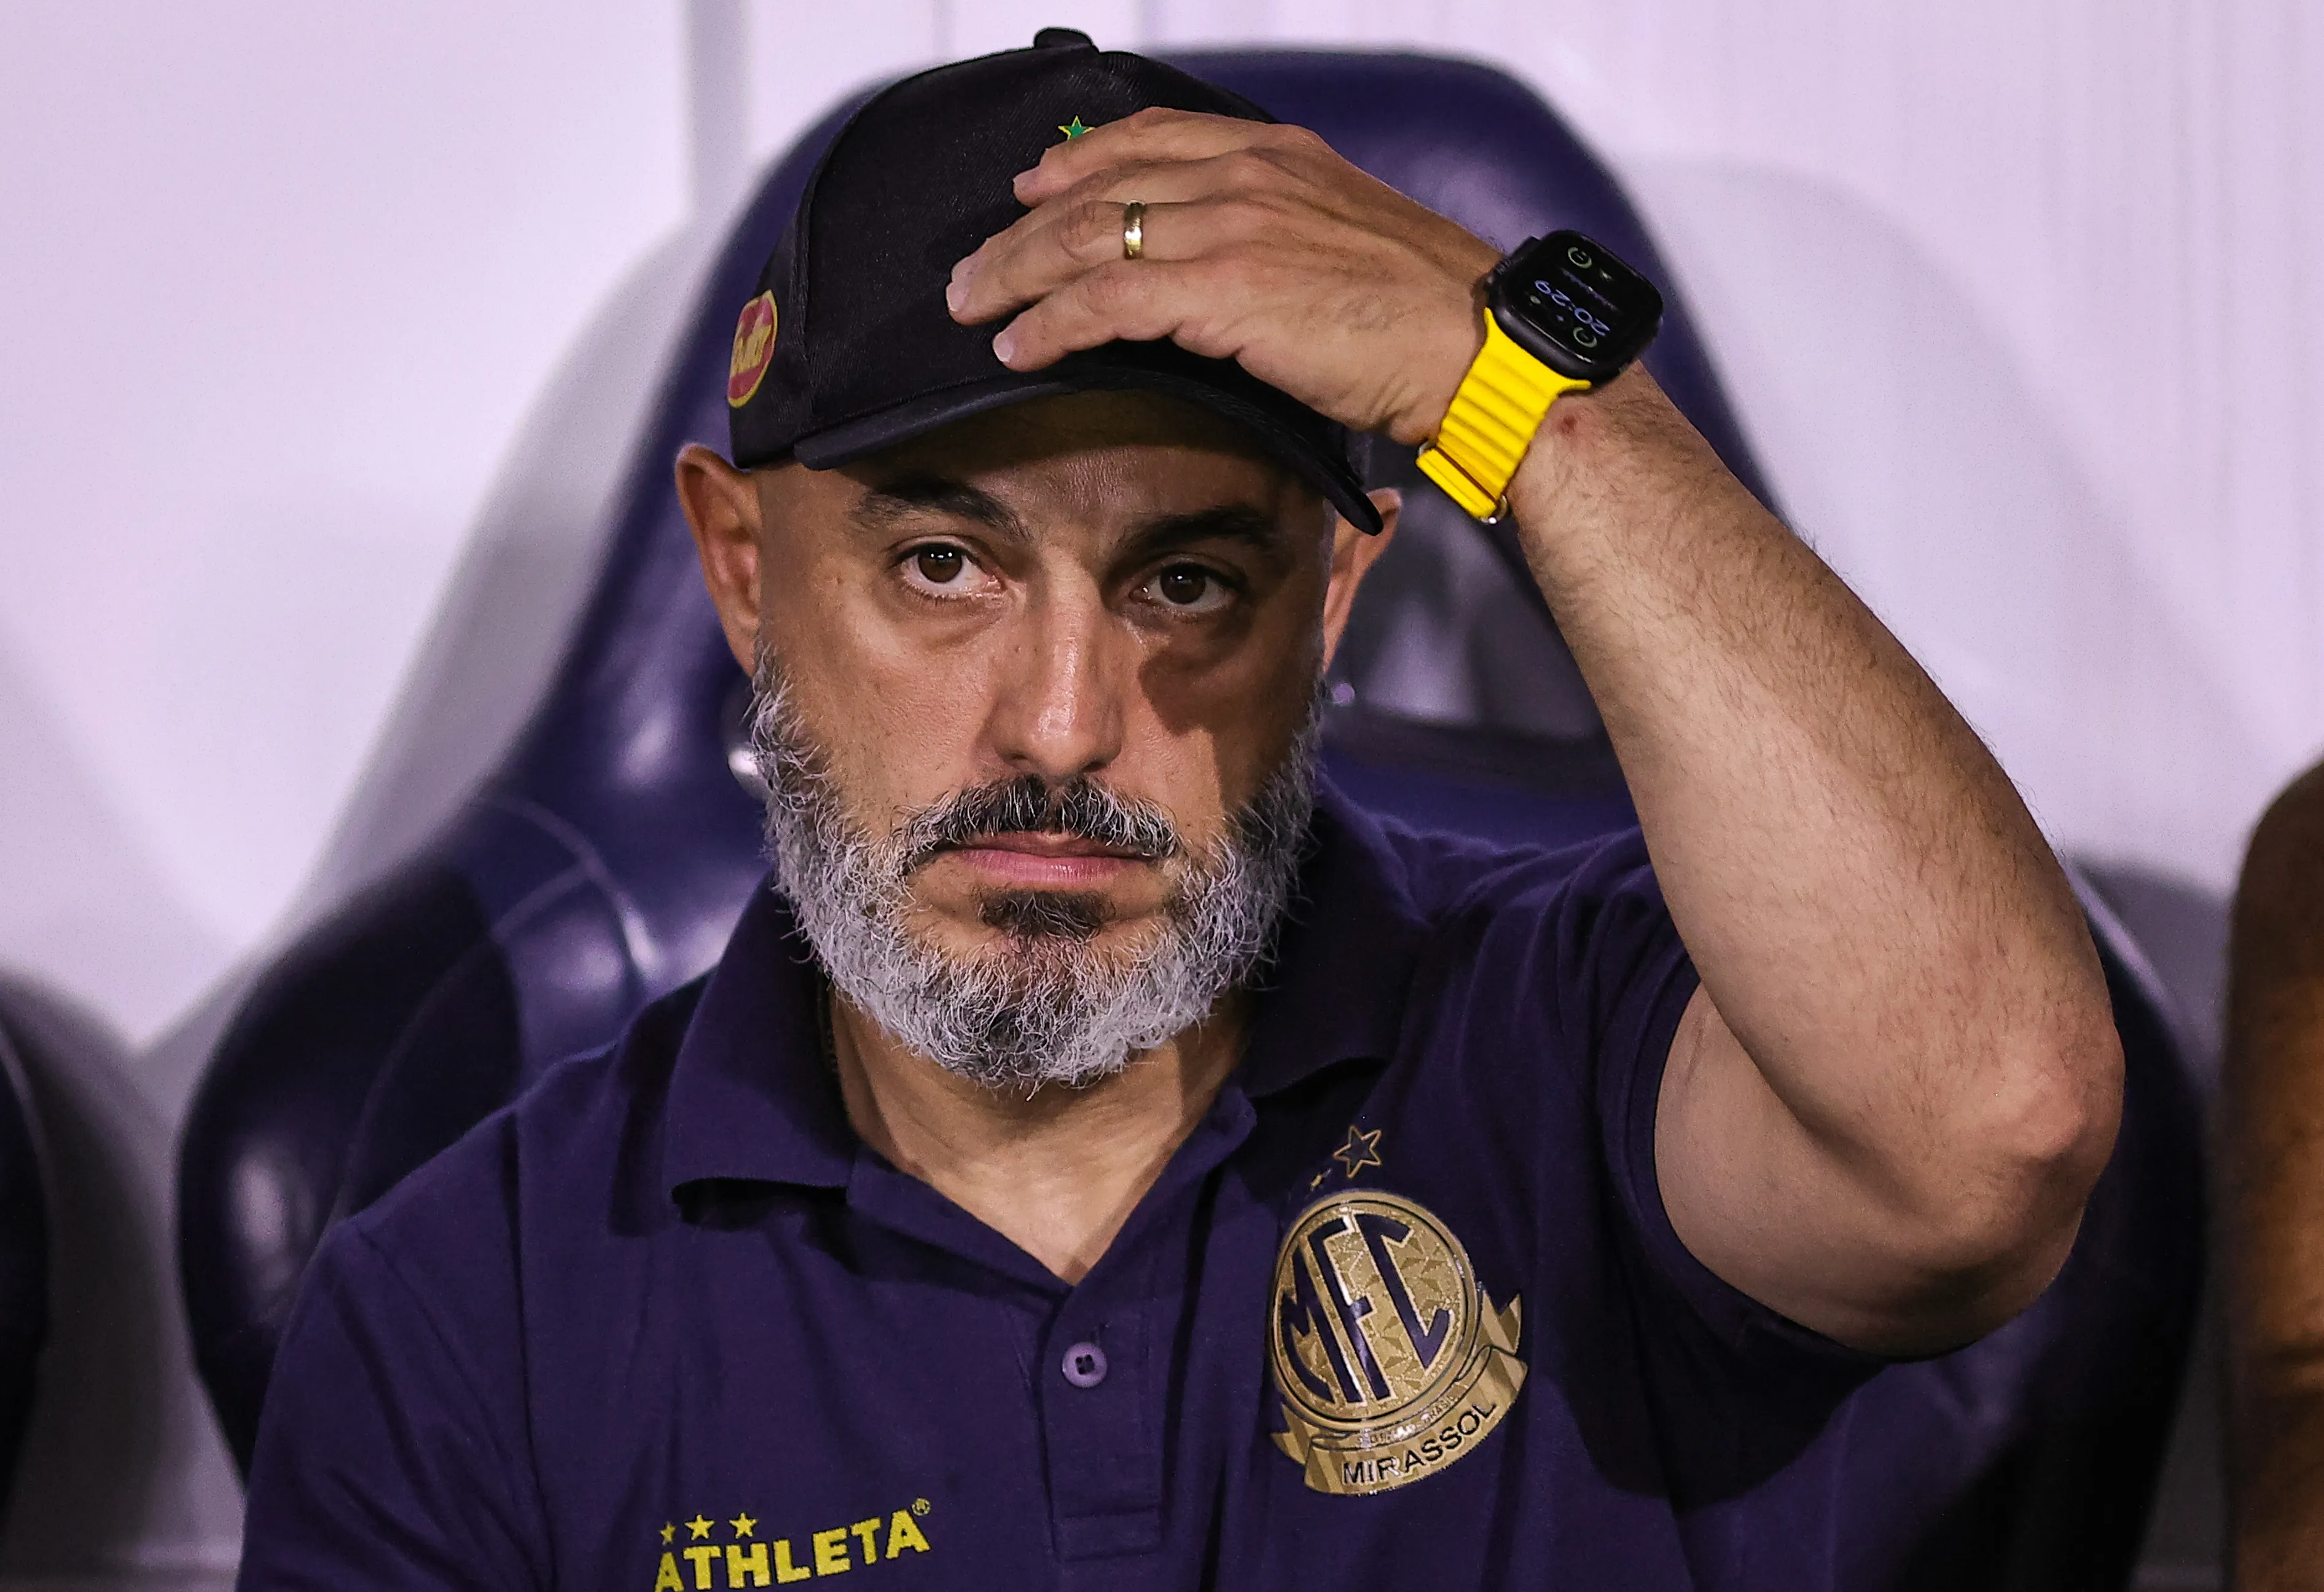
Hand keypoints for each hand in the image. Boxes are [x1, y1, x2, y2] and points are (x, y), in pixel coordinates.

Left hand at [945, 108, 1500, 445]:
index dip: (1080, 160)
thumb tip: (1233, 271)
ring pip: (1086, 238)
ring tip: (975, 308)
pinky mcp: (1222, 291)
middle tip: (975, 266)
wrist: (1476, 345)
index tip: (1033, 185)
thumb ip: (1281, 235)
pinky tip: (1020, 347)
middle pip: (1098, 187)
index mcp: (1277, 156)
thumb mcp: (1346, 243)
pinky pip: (1105, 299)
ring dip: (1015, 276)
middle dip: (1022, 229)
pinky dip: (1050, 324)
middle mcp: (1246, 177)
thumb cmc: (1422, 315)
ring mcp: (1232, 228)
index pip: (1153, 137)